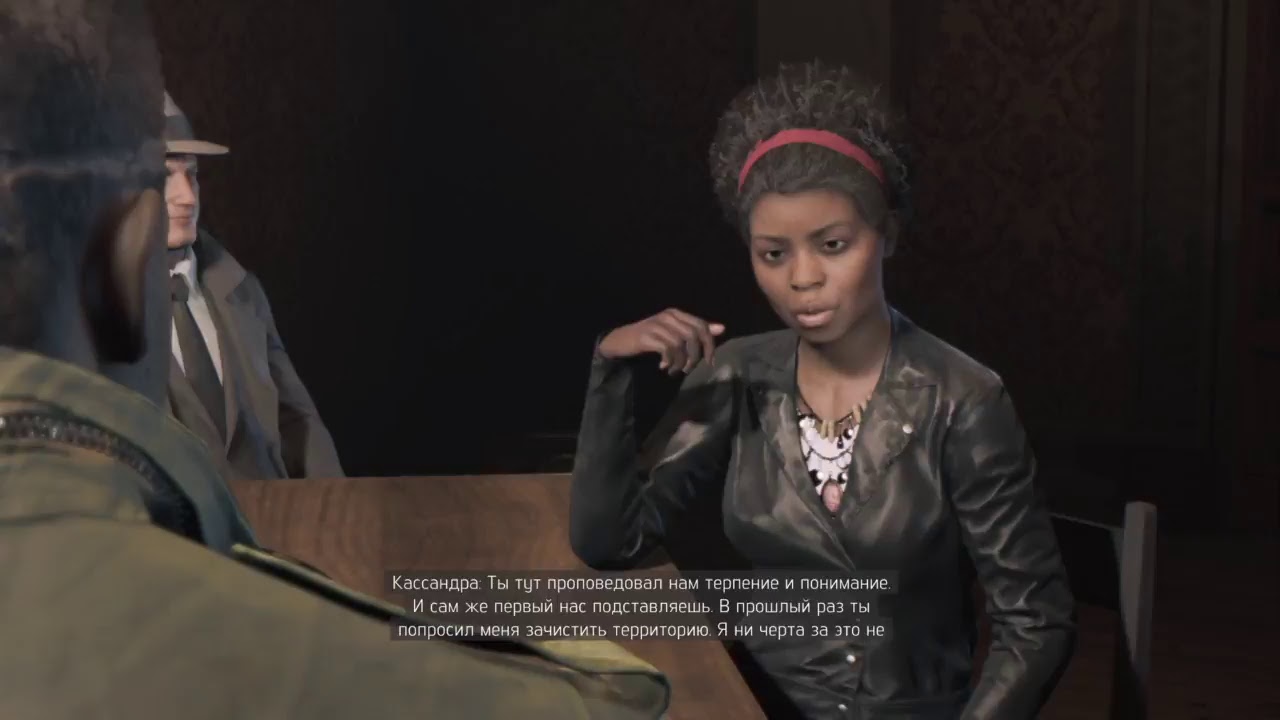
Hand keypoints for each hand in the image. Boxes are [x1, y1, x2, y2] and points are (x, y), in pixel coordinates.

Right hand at [598, 308, 724, 374]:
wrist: (621, 341)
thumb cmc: (650, 338)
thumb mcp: (674, 334)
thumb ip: (696, 331)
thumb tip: (721, 328)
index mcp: (677, 313)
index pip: (702, 326)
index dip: (709, 345)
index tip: (709, 362)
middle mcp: (669, 316)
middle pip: (694, 335)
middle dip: (696, 356)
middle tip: (688, 369)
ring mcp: (657, 325)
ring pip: (681, 344)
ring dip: (681, 362)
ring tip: (675, 370)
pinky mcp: (647, 335)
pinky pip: (667, 349)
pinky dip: (669, 361)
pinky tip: (663, 367)